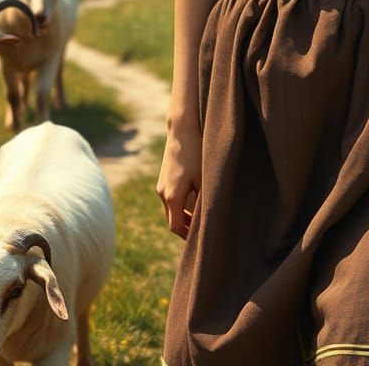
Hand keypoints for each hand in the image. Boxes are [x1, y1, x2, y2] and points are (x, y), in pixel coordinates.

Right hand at [156, 117, 201, 239]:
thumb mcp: (204, 179)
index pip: (175, 227)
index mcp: (172, 197)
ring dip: (182, 216)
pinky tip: (193, 200)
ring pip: (170, 209)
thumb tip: (208, 221)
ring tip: (199, 219)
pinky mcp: (163, 177)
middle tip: (202, 233)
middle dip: (185, 229)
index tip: (200, 240)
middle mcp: (162, 193)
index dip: (187, 237)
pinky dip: (179, 205)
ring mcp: (161, 185)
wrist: (182, 129)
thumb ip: (203, 202)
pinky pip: (169, 199)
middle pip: (172, 220)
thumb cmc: (197, 153)